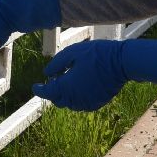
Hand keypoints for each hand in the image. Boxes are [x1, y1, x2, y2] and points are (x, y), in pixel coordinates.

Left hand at [32, 38, 156, 111]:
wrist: (122, 62)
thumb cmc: (96, 54)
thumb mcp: (73, 52)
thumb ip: (57, 64)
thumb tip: (46, 74)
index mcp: (67, 86)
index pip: (48, 92)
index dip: (39, 90)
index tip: (34, 87)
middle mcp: (76, 98)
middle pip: (58, 100)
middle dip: (53, 92)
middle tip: (51, 82)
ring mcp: (87, 102)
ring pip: (69, 104)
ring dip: (64, 96)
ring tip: (65, 82)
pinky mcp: (97, 103)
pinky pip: (81, 104)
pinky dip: (76, 98)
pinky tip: (79, 87)